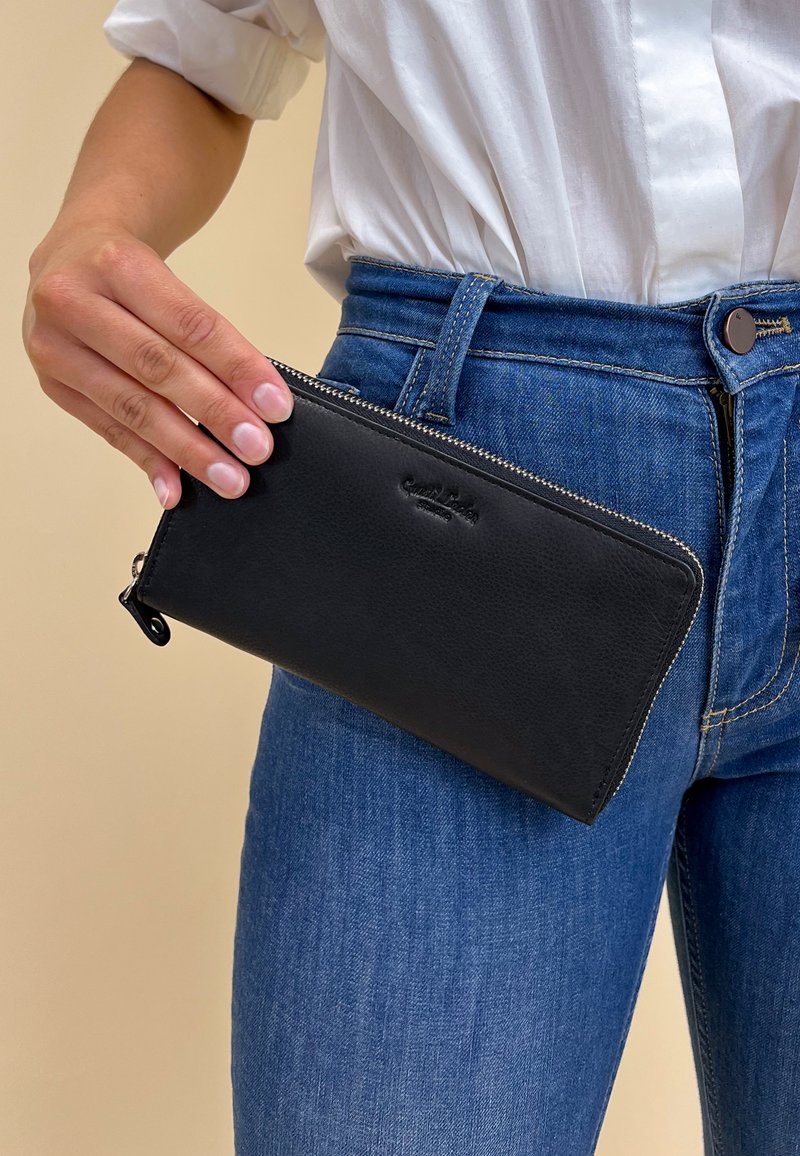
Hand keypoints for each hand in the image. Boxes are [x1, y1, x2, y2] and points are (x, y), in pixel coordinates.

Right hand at [22, 225, 294, 507]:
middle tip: (256, 448)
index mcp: (116, 264)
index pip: (189, 324)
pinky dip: (148, 461)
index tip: (275, 406)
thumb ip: (203, 335)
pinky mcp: (52, 385)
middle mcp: (75, 302)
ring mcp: (56, 347)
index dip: (237, 368)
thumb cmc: (126, 271)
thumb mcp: (164, 279)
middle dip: (215, 413)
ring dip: (187, 449)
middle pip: (158, 368)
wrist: (64, 257)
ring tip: (228, 477)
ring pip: (132, 407)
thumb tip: (256, 402)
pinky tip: (176, 487)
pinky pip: (108, 431)